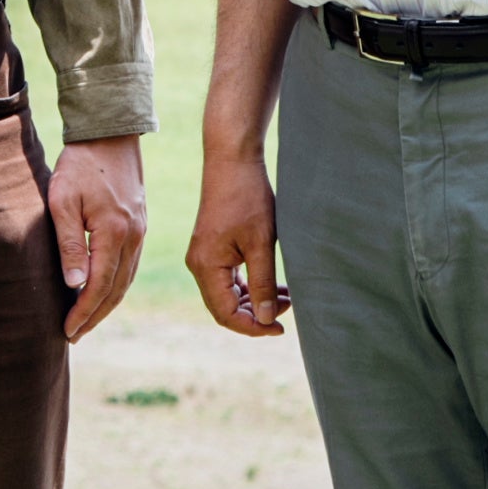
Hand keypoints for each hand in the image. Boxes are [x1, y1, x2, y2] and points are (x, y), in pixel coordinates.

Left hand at [50, 136, 148, 341]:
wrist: (109, 134)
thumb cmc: (79, 165)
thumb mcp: (63, 201)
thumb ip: (70, 244)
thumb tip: (76, 286)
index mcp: (114, 232)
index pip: (99, 286)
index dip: (83, 312)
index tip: (66, 330)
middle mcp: (133, 237)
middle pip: (116, 290)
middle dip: (94, 316)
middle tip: (74, 335)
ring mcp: (140, 232)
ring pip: (126, 280)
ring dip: (106, 304)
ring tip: (86, 321)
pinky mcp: (139, 225)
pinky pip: (130, 266)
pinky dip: (117, 286)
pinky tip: (103, 291)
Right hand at [184, 148, 291, 336]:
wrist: (232, 160)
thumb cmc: (248, 197)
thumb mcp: (262, 243)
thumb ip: (264, 284)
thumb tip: (267, 319)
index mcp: (206, 267)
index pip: (226, 314)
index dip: (254, 327)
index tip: (281, 328)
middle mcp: (199, 265)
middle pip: (225, 308)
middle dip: (257, 315)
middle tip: (288, 309)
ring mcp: (204, 256)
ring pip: (228, 294)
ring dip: (255, 300)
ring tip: (286, 296)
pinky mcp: (212, 248)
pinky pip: (228, 279)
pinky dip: (250, 286)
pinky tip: (274, 283)